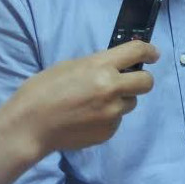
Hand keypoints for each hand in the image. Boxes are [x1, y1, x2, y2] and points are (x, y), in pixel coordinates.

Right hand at [0, 40, 159, 161]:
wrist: (31, 125)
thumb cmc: (44, 89)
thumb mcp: (72, 66)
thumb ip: (98, 66)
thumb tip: (117, 67)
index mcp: (101, 66)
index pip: (136, 52)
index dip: (149, 51)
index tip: (153, 54)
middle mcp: (112, 88)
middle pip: (146, 82)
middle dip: (141, 79)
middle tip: (129, 81)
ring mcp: (112, 112)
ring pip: (130, 102)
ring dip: (121, 100)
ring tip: (96, 103)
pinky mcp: (109, 132)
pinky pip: (117, 120)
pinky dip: (108, 117)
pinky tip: (88, 118)